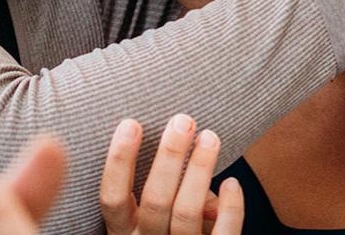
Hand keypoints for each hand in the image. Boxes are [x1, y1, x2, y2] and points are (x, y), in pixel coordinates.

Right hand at [99, 116, 244, 234]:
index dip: (119, 160)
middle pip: (155, 199)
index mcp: (123, 231)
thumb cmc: (166, 233)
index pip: (112, 197)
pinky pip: (223, 233)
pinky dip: (231, 207)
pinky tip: (232, 183)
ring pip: (186, 211)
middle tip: (182, 121)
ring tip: (210, 137)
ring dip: (199, 169)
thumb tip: (181, 151)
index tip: (131, 123)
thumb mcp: (149, 219)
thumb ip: (160, 190)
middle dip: (169, 155)